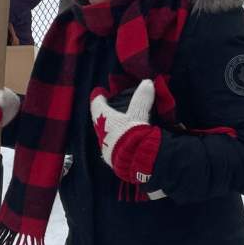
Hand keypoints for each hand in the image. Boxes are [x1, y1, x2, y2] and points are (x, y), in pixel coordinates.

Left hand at [89, 80, 164, 194]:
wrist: (136, 162)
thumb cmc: (133, 134)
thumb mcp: (139, 114)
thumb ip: (142, 98)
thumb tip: (147, 82)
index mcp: (104, 120)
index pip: (96, 106)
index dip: (97, 98)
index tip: (99, 92)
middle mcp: (101, 134)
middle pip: (100, 121)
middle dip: (105, 114)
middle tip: (112, 108)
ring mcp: (106, 148)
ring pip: (106, 134)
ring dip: (112, 129)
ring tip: (121, 125)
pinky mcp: (113, 160)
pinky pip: (113, 146)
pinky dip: (118, 140)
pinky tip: (126, 141)